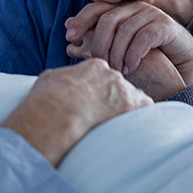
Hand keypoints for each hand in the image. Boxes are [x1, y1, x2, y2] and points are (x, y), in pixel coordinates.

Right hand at [0, 59, 151, 165]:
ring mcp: (124, 89)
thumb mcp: (50, 78)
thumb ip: (63, 77)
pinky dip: (140, 116)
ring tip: (112, 124)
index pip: (104, 75)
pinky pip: (146, 109)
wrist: (56, 114)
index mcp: (94, 66)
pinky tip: (130, 125)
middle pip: (119, 87)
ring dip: (125, 110)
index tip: (92, 102)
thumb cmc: (47, 99)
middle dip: (113, 100)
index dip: (99, 90)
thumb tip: (60, 81)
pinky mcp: (133, 105)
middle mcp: (112, 74)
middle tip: (101, 116)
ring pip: (132, 99)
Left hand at [65, 1, 192, 85]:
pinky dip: (133, 54)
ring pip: (125, 30)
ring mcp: (151, 14)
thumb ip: (95, 36)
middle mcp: (134, 8)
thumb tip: (68, 27)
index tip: (70, 38)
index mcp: (120, 10)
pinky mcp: (165, 25)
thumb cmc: (143, 55)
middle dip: (98, 42)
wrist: (180, 62)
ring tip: (115, 70)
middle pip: (108, 19)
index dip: (81, 21)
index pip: (96, 9)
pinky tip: (129, 68)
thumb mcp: (116, 45)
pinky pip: (143, 38)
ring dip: (117, 53)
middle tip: (97, 62)